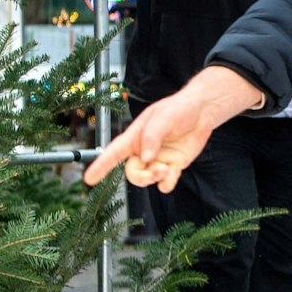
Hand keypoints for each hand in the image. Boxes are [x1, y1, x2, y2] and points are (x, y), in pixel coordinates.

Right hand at [81, 67, 261, 191]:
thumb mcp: (163, 118)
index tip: (88, 178)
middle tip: (155, 170)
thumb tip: (146, 158)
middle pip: (132, 172)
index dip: (101, 165)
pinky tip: (171, 175)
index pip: (114, 152)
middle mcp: (144, 150)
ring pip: (147, 178)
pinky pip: (165, 182)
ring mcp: (158, 159)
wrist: (203, 111)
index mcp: (135, 136)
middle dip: (141, 176)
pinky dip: (167, 183)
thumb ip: (152, 137)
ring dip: (155, 178)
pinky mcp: (173, 165)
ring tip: (167, 169)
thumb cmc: (179, 108)